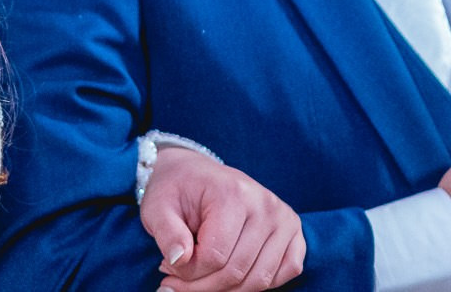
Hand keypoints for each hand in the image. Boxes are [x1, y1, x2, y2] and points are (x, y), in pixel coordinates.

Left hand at [141, 144, 306, 291]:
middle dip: (202, 287)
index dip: (187, 274)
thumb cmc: (175, 190)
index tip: (166, 268)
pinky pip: (287, 271)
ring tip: (198, 280)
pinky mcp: (293, 231)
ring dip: (226, 290)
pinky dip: (258, 284)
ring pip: (260, 279)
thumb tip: (178, 260)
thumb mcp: (157, 206)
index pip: (214, 256)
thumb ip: (166, 232)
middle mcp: (265, 204)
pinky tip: (230, 277)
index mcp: (232, 193)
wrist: (192, 171)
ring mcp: (284, 218)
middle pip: (237, 272)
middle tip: (176, 282)